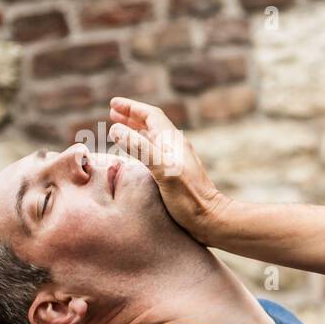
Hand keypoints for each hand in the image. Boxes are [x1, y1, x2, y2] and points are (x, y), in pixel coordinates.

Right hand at [107, 96, 229, 242]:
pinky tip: (136, 154)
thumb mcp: (163, 171)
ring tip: (119, 127)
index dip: (132, 108)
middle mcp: (176, 147)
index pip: (151, 115)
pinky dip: (141, 146)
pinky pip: (155, 152)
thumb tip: (116, 129)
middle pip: (152, 124)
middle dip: (132, 116)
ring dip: (136, 130)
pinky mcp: (176, 174)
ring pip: (153, 137)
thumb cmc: (189, 198)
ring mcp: (176, 160)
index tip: (113, 104)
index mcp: (173, 142)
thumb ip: (140, 149)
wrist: (211, 219)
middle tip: (113, 111)